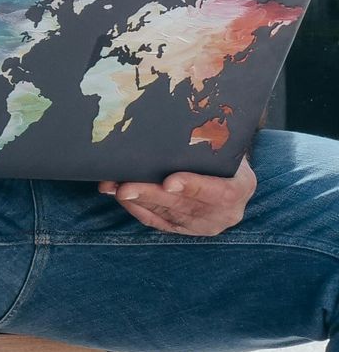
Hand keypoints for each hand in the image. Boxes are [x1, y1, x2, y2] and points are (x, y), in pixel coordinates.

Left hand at [101, 155, 255, 234]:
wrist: (229, 175)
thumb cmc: (223, 152)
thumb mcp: (226, 144)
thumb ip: (210, 140)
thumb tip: (178, 121)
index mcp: (241, 188)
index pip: (219, 192)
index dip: (193, 187)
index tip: (169, 182)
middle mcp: (225, 213)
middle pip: (184, 206)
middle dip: (151, 195)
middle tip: (124, 186)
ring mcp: (203, 225)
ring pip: (166, 214)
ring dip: (137, 200)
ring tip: (111, 187)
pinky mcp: (184, 229)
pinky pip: (156, 221)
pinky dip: (136, 208)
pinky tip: (118, 196)